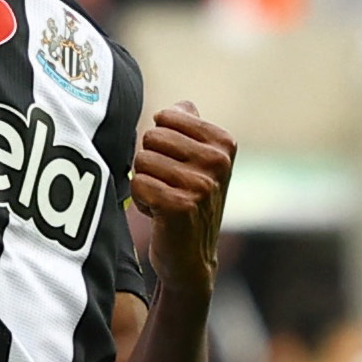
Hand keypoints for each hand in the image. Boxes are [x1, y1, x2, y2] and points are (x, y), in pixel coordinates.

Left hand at [131, 102, 234, 296]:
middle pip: (151, 137)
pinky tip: (159, 214)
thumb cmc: (189, 201)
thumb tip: (182, 105)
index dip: (161, 142)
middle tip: (168, 185)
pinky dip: (141, 200)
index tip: (177, 165)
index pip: (165, 117)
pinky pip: (137, 183)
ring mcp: (201, 184)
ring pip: (141, 160)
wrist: (192, 257)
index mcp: (224, 143)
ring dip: (145, 182)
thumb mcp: (199, 162)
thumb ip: (190, 128)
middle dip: (150, 162)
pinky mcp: (180, 206)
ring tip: (164, 199)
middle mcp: (217, 161)